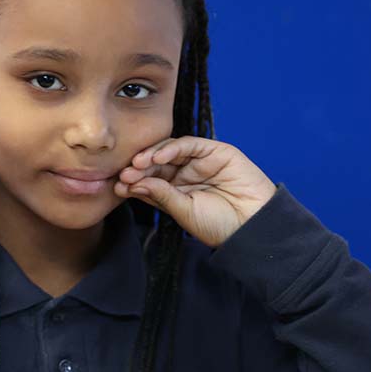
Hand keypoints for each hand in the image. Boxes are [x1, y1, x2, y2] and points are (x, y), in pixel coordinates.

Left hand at [114, 137, 276, 246]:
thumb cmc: (219, 225)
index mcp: (177, 191)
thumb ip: (161, 195)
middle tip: (125, 174)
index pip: (151, 181)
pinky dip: (171, 148)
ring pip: (170, 151)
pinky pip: (189, 145)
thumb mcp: (184, 212)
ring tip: (138, 164)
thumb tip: (132, 184)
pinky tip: (157, 156)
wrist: (253, 226)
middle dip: (139, 168)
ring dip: (151, 155)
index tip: (118, 187)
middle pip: (157, 164)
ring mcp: (200, 162)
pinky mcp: (215, 151)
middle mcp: (186, 174)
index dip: (134, 182)